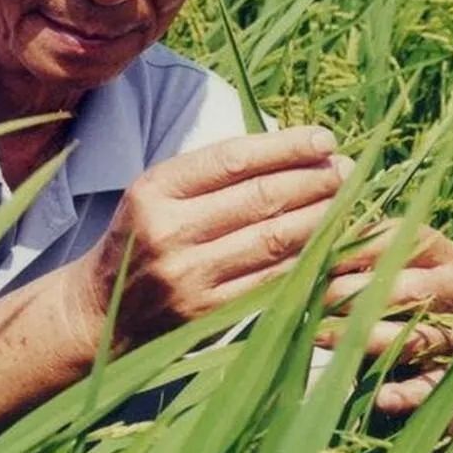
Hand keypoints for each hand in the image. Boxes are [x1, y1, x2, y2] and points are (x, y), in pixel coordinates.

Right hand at [69, 125, 353, 353]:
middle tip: (346, 171)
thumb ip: (212, 172)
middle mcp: (170, 230)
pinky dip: (307, 260)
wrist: (105, 308)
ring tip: (346, 201)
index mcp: (155, 189)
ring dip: (320, 218)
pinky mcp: (209, 312)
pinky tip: (329, 244)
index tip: (324, 140)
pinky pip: (272, 280)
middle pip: (260, 198)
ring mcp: (190, 276)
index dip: (285, 147)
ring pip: (274, 240)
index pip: (232, 159)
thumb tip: (289, 151)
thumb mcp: (159, 191)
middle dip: (313, 180)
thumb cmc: (144, 234)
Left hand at [320, 219, 452, 412]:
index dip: (358, 251)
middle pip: (409, 290)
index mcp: (433, 247)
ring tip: (322, 336)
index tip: (323, 260)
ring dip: (367, 339)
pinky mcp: (448, 373)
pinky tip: (382, 398)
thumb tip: (317, 240)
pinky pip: (433, 385)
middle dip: (356, 295)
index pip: (400, 242)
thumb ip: (343, 246)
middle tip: (316, 299)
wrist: (380, 339)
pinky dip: (409, 393)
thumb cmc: (360, 283)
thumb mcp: (354, 259)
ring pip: (417, 336)